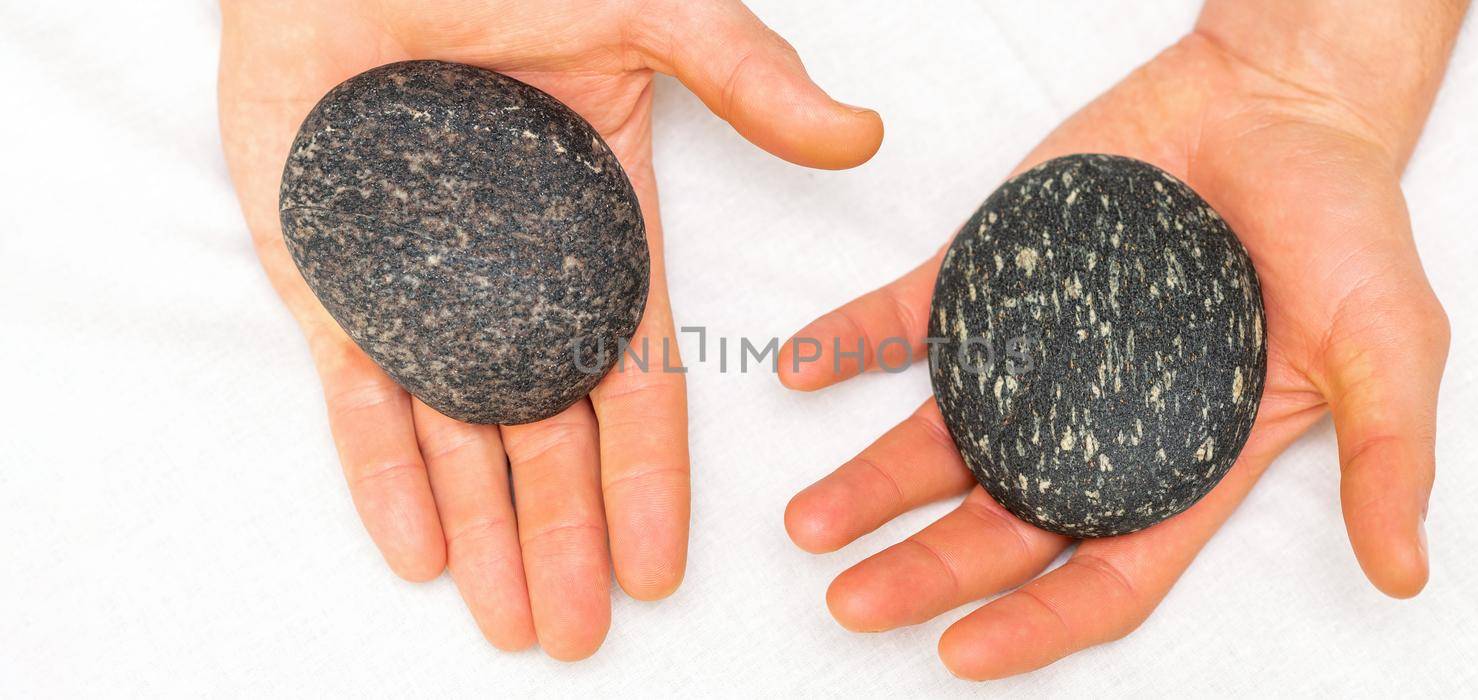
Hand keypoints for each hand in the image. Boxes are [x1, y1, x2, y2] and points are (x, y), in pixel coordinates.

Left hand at [219, 0, 880, 658]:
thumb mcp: (645, 12)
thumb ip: (745, 75)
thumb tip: (855, 133)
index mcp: (603, 233)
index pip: (637, 382)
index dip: (648, 479)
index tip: (659, 568)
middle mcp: (518, 281)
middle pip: (550, 438)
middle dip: (564, 540)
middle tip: (575, 637)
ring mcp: (423, 288)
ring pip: (460, 437)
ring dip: (485, 535)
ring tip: (508, 625)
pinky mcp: (332, 280)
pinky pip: (359, 393)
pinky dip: (383, 473)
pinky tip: (414, 552)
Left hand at [778, 6, 1457, 678]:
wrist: (1276, 101)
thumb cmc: (1341, 223)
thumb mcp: (1390, 341)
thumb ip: (1388, 453)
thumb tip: (1404, 574)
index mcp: (1183, 461)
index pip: (1103, 572)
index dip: (1036, 624)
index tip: (959, 653)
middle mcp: (1092, 422)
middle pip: (1000, 524)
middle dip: (925, 571)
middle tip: (851, 598)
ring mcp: (1034, 351)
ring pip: (942, 439)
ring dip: (870, 482)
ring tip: (807, 520)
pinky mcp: (991, 273)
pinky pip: (909, 319)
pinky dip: (852, 342)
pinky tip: (800, 369)